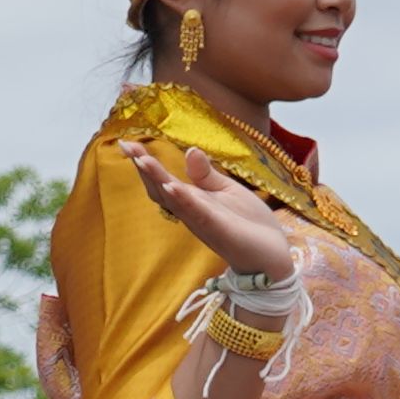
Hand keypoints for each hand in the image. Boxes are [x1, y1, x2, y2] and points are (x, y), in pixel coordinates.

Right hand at [121, 136, 302, 282]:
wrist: (273, 255)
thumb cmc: (249, 225)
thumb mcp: (227, 191)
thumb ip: (206, 174)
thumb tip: (190, 150)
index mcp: (193, 202)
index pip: (163, 181)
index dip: (145, 164)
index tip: (127, 143)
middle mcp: (192, 213)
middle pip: (161, 190)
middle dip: (144, 169)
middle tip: (126, 145)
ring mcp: (203, 222)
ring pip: (175, 200)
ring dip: (158, 180)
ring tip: (142, 160)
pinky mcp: (220, 230)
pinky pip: (198, 214)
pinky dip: (184, 200)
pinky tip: (172, 185)